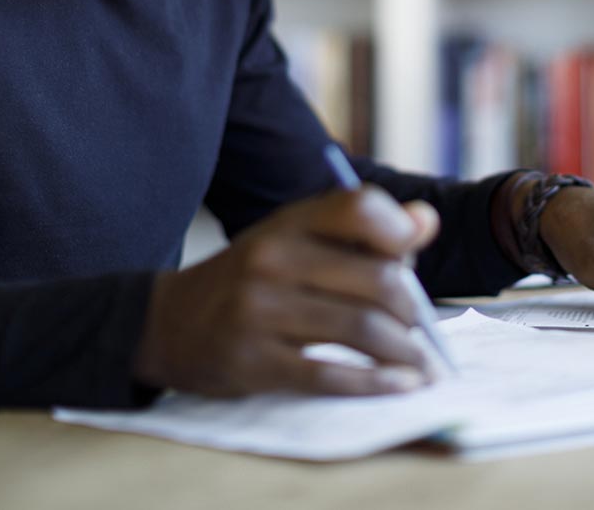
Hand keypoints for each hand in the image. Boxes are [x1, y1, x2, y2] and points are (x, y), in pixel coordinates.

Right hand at [133, 187, 439, 396]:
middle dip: (413, 311)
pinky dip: (375, 384)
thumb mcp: (294, 239)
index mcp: (289, 222)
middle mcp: (273, 259)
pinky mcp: (253, 361)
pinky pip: (329, 376)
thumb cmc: (252, 279)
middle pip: (377, 279)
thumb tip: (426, 222)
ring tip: (422, 366)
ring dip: (405, 353)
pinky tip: (400, 386)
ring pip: (361, 329)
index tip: (414, 260)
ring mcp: (260, 311)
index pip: (359, 208)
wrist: (167, 323)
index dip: (399, 232)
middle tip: (422, 331)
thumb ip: (359, 233)